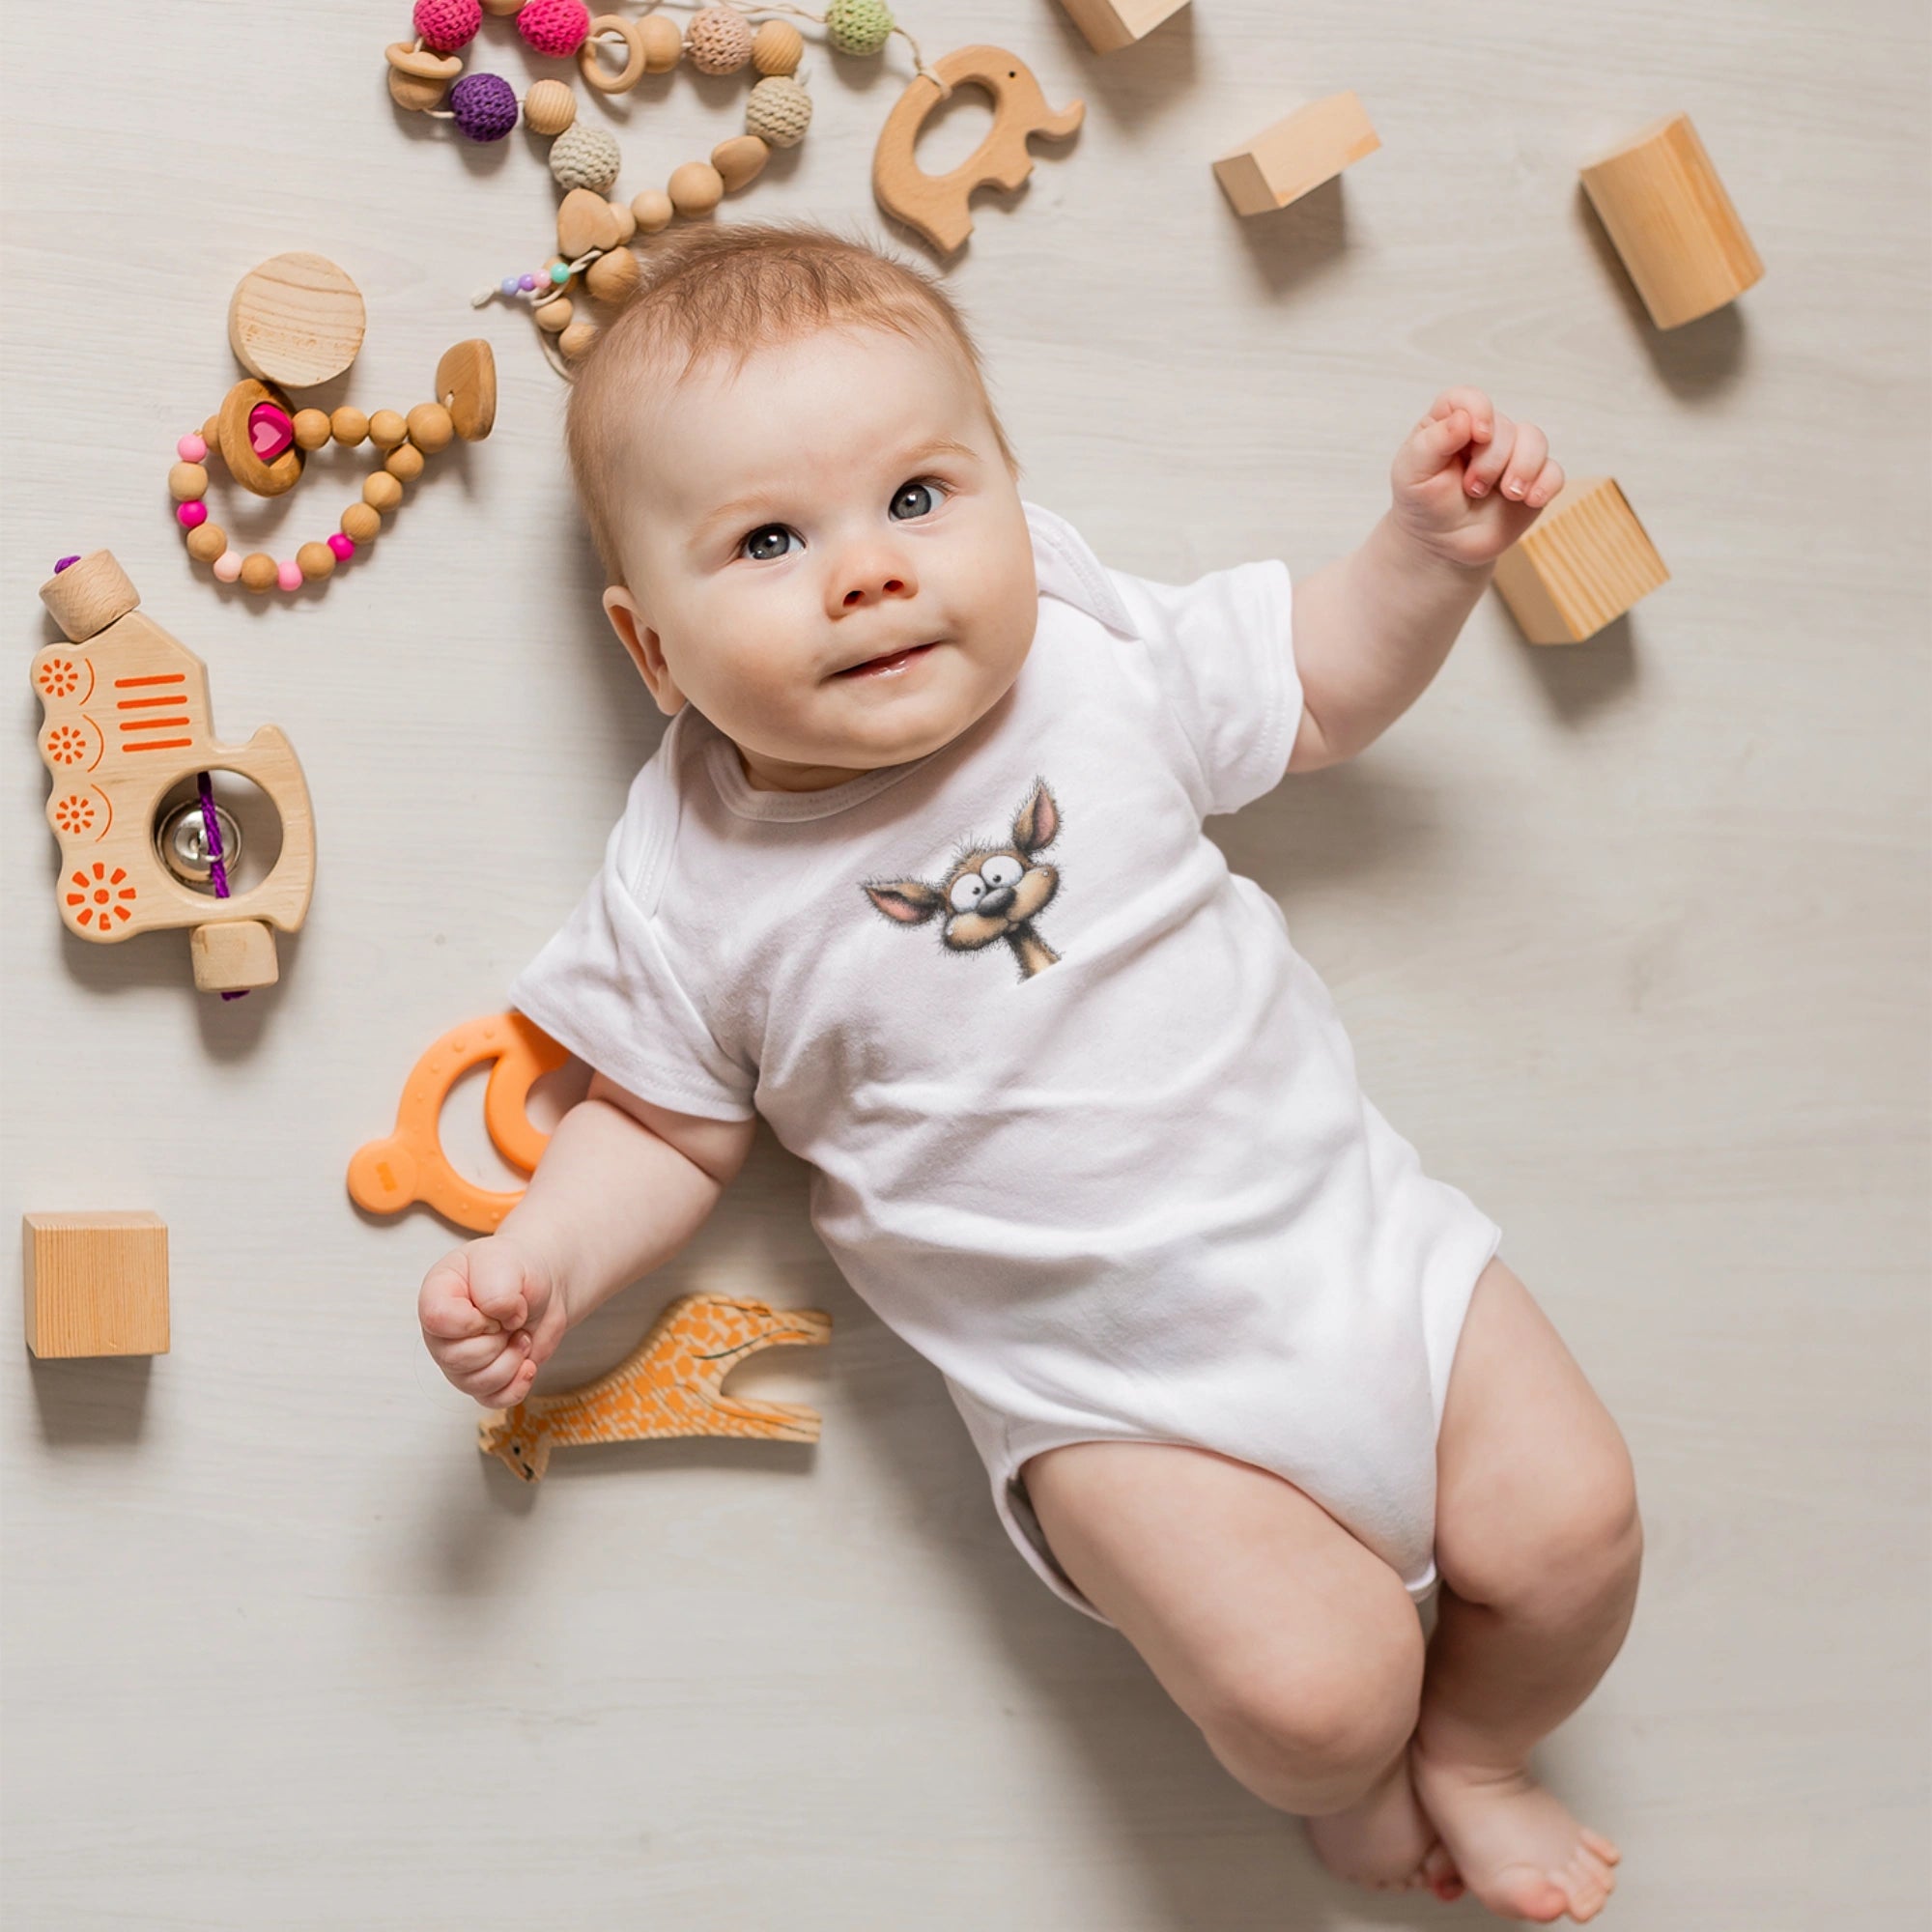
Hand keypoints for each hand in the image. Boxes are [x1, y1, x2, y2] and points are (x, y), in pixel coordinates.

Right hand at [418, 1233, 569, 1409]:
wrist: (543, 1286)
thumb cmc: (518, 1268)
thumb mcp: (508, 1263)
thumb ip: (497, 1290)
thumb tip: (501, 1320)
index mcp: (437, 1295)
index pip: (437, 1319)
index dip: (473, 1319)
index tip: (496, 1307)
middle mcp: (441, 1332)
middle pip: (455, 1358)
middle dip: (496, 1341)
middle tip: (513, 1319)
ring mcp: (459, 1360)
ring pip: (475, 1384)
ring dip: (510, 1361)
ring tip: (520, 1335)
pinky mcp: (483, 1380)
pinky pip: (493, 1400)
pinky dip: (517, 1385)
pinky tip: (528, 1363)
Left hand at [1389, 386, 1564, 570]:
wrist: (1441, 543)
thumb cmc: (1423, 503)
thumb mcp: (1413, 474)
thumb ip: (1432, 443)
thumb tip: (1463, 419)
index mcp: (1451, 423)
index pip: (1468, 398)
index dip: (1479, 410)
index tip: (1478, 435)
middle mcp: (1486, 433)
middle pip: (1505, 427)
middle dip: (1492, 461)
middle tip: (1472, 489)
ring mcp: (1512, 455)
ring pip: (1535, 441)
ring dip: (1523, 469)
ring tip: (1507, 495)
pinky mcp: (1533, 480)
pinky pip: (1554, 472)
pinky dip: (1546, 485)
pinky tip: (1530, 500)